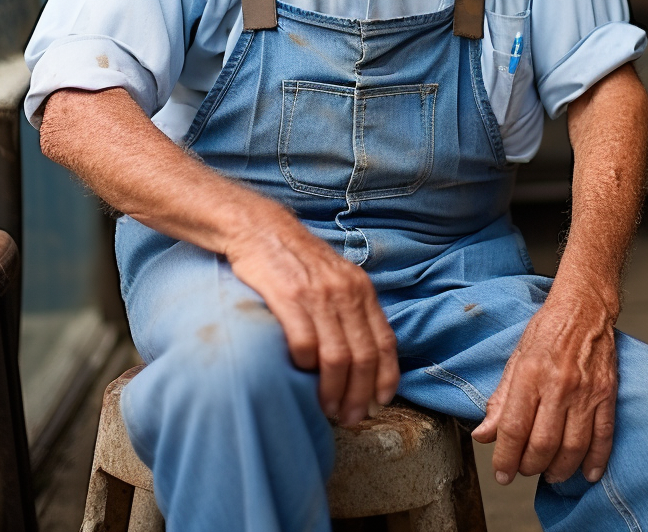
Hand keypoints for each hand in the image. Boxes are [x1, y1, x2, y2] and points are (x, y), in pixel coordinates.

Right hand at [225, 210, 398, 426]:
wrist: (261, 230)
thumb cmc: (299, 260)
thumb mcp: (337, 278)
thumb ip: (353, 309)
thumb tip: (365, 356)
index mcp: (361, 289)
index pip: (384, 341)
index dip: (386, 377)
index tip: (380, 403)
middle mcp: (345, 292)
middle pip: (363, 356)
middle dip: (359, 394)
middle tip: (350, 418)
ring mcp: (317, 295)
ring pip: (336, 356)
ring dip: (333, 390)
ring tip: (327, 409)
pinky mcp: (287, 297)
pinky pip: (303, 343)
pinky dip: (305, 366)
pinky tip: (301, 374)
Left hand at [471, 286, 617, 484]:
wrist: (584, 308)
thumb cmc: (547, 331)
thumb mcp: (515, 359)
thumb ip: (500, 400)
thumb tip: (482, 436)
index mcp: (530, 373)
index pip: (514, 428)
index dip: (505, 457)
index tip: (501, 473)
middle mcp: (558, 384)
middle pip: (542, 445)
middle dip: (529, 467)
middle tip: (523, 470)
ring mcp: (586, 391)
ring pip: (572, 448)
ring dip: (559, 471)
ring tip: (549, 473)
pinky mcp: (607, 395)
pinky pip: (603, 438)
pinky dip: (595, 462)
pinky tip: (585, 473)